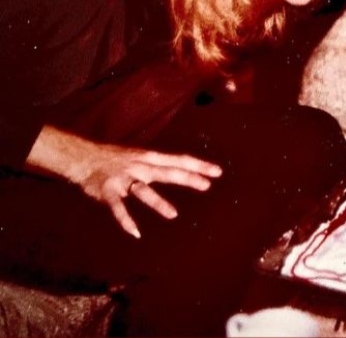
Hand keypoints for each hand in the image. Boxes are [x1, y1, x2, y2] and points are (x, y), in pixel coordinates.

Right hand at [26, 126, 222, 238]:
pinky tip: (135, 232)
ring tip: (173, 215)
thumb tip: (184, 169)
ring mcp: (123, 178)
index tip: (217, 172)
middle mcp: (140, 166)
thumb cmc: (116, 159)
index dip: (198, 166)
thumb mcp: (141, 156)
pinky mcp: (107, 191)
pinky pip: (117, 207)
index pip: (178, 160)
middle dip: (187, 178)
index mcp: (150, 158)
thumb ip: (160, 165)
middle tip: (206, 186)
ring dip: (157, 202)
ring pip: (143, 191)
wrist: (83, 157)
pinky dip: (125, 220)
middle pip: (167, 172)